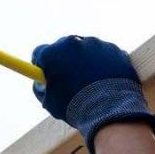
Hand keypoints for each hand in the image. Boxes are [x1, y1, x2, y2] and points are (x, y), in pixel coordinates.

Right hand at [31, 35, 154, 153]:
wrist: (110, 111)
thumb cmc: (76, 108)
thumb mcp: (49, 102)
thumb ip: (41, 88)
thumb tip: (41, 82)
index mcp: (53, 53)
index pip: (40, 52)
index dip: (42, 64)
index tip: (46, 73)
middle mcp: (73, 42)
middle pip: (63, 47)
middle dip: (65, 60)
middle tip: (69, 78)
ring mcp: (96, 44)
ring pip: (86, 50)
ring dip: (86, 62)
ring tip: (91, 84)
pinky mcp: (114, 49)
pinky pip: (105, 55)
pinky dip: (105, 65)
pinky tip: (105, 82)